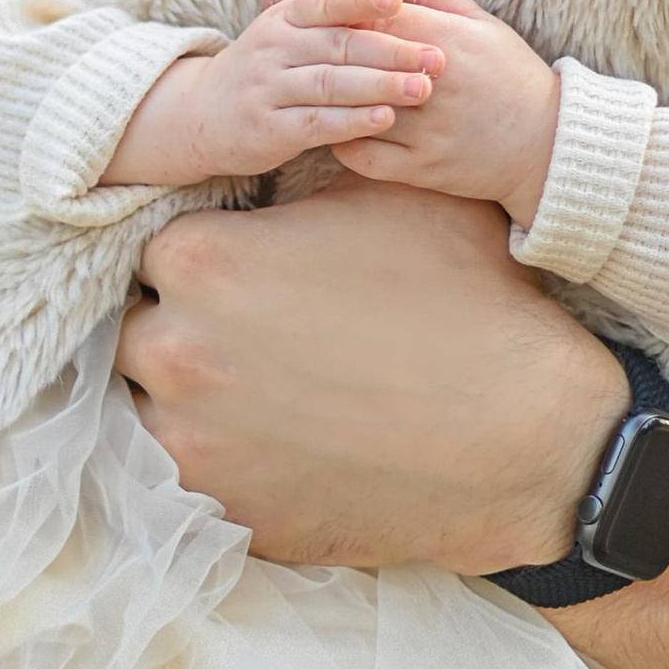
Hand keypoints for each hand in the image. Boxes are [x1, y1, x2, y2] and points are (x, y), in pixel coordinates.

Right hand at [104, 0, 442, 186]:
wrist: (200, 116)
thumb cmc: (262, 67)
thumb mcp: (284, 25)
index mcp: (283, 19)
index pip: (323, 2)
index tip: (400, 0)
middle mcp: (273, 49)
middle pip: (338, 45)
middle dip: (391, 50)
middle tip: (436, 56)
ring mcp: (268, 90)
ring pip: (330, 84)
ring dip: (380, 86)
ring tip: (423, 89)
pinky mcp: (268, 129)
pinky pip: (315, 123)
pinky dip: (352, 121)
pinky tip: (385, 119)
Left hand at [116, 177, 627, 571]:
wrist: (526, 440)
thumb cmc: (469, 303)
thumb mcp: (395, 198)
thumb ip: (309, 177)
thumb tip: (278, 158)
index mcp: (204, 260)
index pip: (161, 250)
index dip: (206, 263)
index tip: (247, 280)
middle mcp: (176, 350)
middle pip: (142, 328)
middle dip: (186, 329)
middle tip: (255, 340)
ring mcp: (190, 441)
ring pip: (151, 408)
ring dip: (188, 401)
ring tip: (261, 397)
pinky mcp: (220, 509)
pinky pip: (185, 479)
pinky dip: (218, 462)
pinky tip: (275, 447)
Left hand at [330, 0, 560, 227]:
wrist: (544, 142)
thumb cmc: (510, 74)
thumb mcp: (481, 24)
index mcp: (446, 41)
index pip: (375, 18)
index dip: (346, 15)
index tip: (328, 15)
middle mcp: (433, 85)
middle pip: (359, 63)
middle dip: (331, 55)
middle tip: (309, 51)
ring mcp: (426, 130)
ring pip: (355, 110)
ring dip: (331, 100)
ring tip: (313, 89)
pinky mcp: (422, 169)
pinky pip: (364, 156)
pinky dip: (342, 142)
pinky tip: (334, 128)